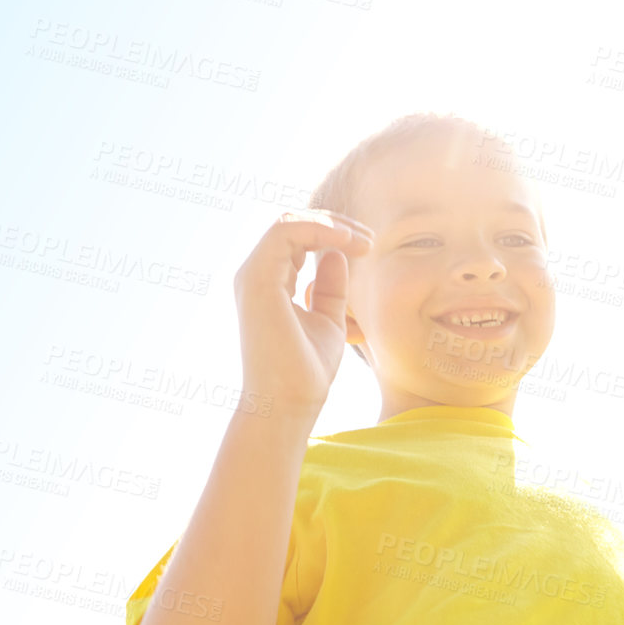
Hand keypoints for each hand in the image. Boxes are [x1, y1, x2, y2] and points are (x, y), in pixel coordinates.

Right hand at [231, 209, 373, 416]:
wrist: (290, 402)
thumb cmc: (307, 371)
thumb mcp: (328, 320)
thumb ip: (330, 288)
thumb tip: (337, 254)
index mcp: (270, 283)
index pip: (297, 239)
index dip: (332, 234)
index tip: (368, 246)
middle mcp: (256, 275)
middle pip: (292, 225)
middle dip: (334, 224)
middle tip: (370, 239)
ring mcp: (253, 275)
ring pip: (288, 222)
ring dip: (330, 224)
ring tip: (364, 241)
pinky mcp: (258, 279)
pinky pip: (285, 232)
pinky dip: (317, 229)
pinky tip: (347, 241)